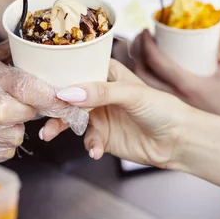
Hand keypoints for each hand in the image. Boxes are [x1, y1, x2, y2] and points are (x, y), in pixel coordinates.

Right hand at [0, 40, 87, 162]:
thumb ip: (24, 57)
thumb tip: (63, 56)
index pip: (25, 87)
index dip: (51, 96)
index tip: (69, 100)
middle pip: (21, 115)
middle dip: (31, 111)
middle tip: (24, 103)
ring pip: (14, 137)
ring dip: (17, 128)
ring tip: (2, 115)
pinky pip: (2, 151)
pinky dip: (3, 142)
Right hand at [41, 60, 193, 167]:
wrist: (179, 141)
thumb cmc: (163, 108)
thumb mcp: (131, 94)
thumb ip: (100, 92)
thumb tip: (69, 92)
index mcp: (108, 73)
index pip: (77, 68)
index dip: (58, 74)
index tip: (41, 81)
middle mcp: (101, 93)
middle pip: (69, 95)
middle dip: (53, 104)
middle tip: (39, 111)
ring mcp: (101, 115)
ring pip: (72, 119)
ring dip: (60, 126)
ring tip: (50, 135)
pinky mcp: (104, 137)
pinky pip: (87, 139)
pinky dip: (88, 145)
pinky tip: (95, 150)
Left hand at [118, 21, 219, 126]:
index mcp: (186, 86)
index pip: (157, 61)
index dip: (146, 43)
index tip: (145, 31)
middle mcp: (172, 98)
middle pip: (141, 73)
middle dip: (135, 52)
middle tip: (139, 38)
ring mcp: (168, 107)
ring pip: (141, 85)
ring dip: (136, 66)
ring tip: (139, 51)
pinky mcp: (168, 113)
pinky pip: (147, 94)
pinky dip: (141, 80)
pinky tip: (145, 71)